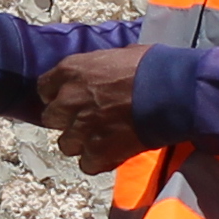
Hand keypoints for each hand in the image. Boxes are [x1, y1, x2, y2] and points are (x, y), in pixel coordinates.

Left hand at [34, 47, 150, 174]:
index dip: (58, 96)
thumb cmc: (153, 66)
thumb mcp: (120, 54)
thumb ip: (99, 68)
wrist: (174, 92)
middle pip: (51, 118)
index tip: (71, 100)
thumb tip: (102, 75)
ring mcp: (81, 128)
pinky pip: (86, 164)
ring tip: (103, 138)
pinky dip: (98, 161)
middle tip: (89, 120)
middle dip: (68, 120)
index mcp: (72, 70)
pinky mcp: (97, 152)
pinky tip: (114, 152)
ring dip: (82, 142)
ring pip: (66, 144)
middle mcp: (69, 99)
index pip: (44, 88)